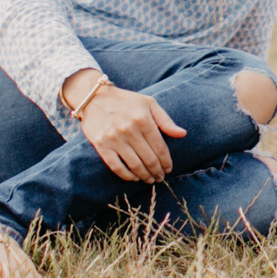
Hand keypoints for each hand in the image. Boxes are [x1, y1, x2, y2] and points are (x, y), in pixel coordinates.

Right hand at [66, 70, 186, 181]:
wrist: (93, 98)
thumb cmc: (125, 101)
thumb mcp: (149, 103)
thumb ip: (165, 120)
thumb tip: (182, 134)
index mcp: (143, 119)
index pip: (160, 147)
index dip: (166, 161)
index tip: (169, 168)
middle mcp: (130, 130)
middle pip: (149, 158)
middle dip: (157, 171)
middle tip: (160, 177)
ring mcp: (114, 139)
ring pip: (134, 165)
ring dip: (145, 176)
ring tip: (150, 180)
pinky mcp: (102, 146)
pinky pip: (116, 166)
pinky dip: (127, 175)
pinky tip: (134, 178)